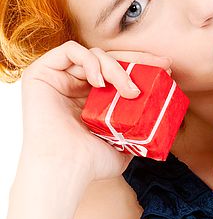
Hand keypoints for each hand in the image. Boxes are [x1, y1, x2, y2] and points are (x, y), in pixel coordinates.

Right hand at [20, 40, 171, 181]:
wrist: (67, 168)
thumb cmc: (91, 162)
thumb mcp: (124, 144)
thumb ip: (136, 131)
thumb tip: (158, 126)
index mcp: (90, 97)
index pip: (117, 71)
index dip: (141, 65)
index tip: (165, 68)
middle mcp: (73, 84)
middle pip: (109, 57)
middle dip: (138, 58)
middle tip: (161, 65)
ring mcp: (57, 77)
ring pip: (94, 54)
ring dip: (117, 68)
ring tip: (128, 91)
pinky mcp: (40, 73)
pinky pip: (70, 50)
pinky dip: (90, 61)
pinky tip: (99, 82)